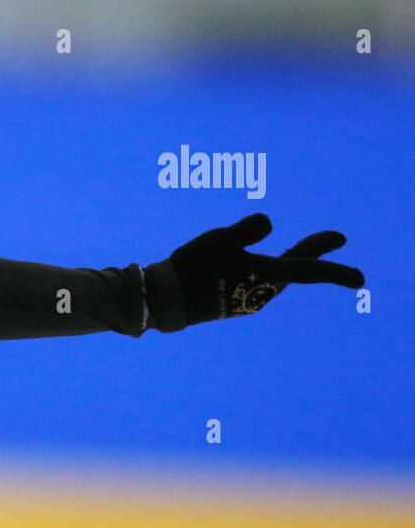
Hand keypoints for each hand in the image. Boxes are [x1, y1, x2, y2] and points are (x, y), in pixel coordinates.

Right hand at [144, 213, 364, 330]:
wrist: (166, 301)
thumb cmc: (193, 268)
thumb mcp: (219, 239)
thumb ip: (247, 229)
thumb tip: (268, 222)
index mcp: (267, 276)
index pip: (310, 270)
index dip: (336, 271)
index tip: (361, 279)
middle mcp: (263, 292)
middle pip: (296, 270)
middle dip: (311, 253)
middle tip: (332, 239)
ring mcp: (248, 301)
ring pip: (277, 278)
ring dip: (289, 262)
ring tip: (297, 251)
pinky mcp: (233, 305)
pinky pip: (259, 284)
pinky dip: (265, 271)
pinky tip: (254, 267)